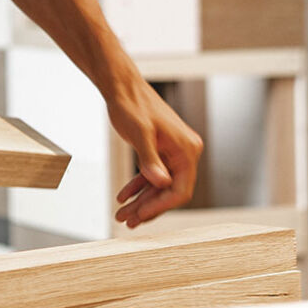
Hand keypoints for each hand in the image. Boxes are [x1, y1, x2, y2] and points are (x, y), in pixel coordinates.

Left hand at [106, 71, 202, 227]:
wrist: (121, 87)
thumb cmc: (131, 104)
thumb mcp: (140, 134)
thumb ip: (150, 160)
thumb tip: (161, 183)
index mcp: (186, 148)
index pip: (181, 189)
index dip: (160, 206)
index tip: (140, 215)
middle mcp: (184, 151)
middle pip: (169, 191)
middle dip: (148, 207)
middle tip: (127, 221)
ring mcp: (172, 152)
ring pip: (159, 185)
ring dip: (141, 201)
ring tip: (122, 214)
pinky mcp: (160, 150)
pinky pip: (152, 174)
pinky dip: (138, 186)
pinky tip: (124, 197)